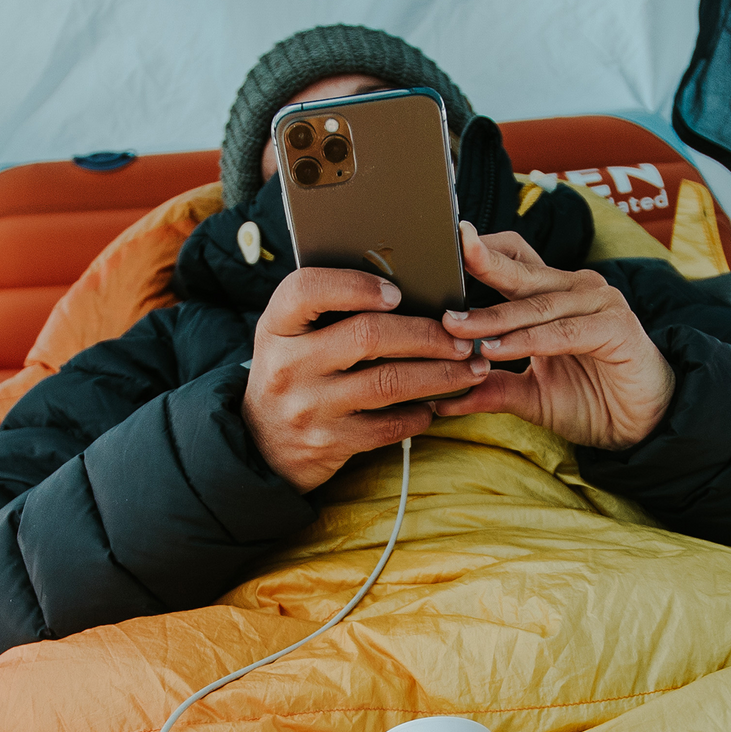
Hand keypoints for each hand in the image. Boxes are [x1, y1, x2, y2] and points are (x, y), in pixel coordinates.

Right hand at [243, 268, 488, 491]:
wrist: (261, 446)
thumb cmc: (291, 377)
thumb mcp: (289, 339)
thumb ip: (326, 312)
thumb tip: (404, 285)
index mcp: (276, 327)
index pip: (307, 289)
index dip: (356, 286)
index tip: (398, 292)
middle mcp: (288, 366)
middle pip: (367, 336)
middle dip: (426, 334)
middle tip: (462, 338)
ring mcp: (309, 407)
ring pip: (388, 383)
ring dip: (439, 375)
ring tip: (469, 370)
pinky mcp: (330, 443)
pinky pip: (387, 427)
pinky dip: (419, 415)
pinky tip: (434, 406)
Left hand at [434, 222, 674, 449]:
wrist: (641, 424)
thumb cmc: (591, 400)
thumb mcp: (529, 396)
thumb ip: (491, 389)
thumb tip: (442, 398)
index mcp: (553, 296)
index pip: (514, 261)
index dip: (483, 252)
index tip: (446, 245)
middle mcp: (575, 289)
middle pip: (521, 272)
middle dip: (481, 265)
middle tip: (442, 262)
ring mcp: (598, 304)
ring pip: (536, 306)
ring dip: (495, 318)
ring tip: (457, 328)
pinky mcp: (616, 327)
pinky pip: (563, 332)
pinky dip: (528, 341)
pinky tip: (497, 349)